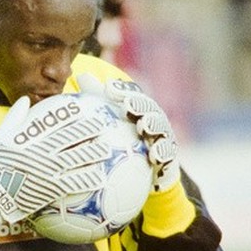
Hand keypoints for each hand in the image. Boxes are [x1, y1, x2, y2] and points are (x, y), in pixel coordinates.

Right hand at [0, 94, 110, 239]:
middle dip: (89, 129)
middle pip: (72, 137)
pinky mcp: (51, 188)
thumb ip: (13, 118)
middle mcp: (42, 151)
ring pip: (77, 158)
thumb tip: (25, 99)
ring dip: (94, 153)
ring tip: (107, 149)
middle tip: (104, 124)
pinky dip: (87, 179)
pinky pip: (74, 182)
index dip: (72, 113)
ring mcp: (48, 170)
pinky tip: (100, 177)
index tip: (84, 106)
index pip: (55, 121)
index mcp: (30, 138)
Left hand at [77, 74, 179, 191]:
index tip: (108, 87)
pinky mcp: (169, 159)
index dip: (122, 90)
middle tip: (127, 104)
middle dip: (140, 104)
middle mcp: (153, 122)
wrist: (144, 175)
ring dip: (154, 124)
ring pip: (161, 128)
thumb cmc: (124, 144)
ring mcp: (163, 139)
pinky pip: (169, 155)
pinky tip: (154, 154)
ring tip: (144, 124)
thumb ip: (97, 99)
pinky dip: (163, 152)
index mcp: (139, 111)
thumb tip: (82, 75)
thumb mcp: (110, 121)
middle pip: (149, 109)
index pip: (131, 95)